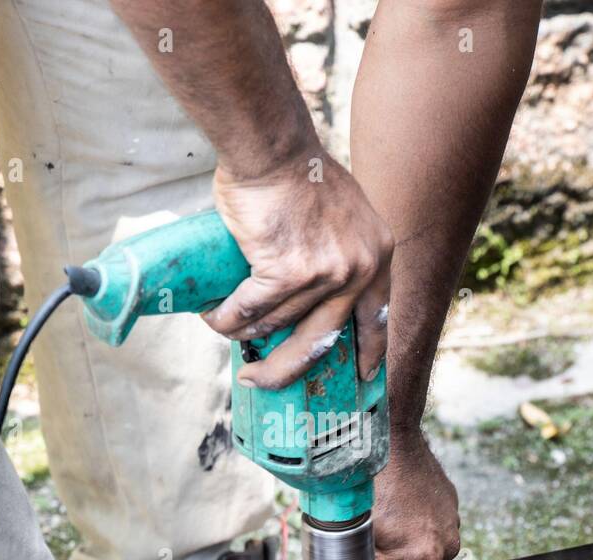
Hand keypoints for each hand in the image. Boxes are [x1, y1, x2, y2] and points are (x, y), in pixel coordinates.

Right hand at [203, 150, 392, 388]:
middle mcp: (359, 269)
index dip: (368, 352)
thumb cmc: (297, 172)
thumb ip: (338, 250)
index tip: (361, 376)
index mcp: (378, 254)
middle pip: (323, 341)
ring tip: (225, 328)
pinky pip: (251, 310)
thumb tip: (308, 293)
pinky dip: (228, 319)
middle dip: (287, 370)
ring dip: (246, 334)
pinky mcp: (287, 272)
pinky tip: (214, 318)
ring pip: (278, 325)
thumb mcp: (342, 213)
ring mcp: (325, 273)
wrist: (272, 147)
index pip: (378, 318)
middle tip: (261, 381)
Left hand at [284, 431, 460, 559]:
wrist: (385, 431)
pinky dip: (402, 534)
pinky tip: (387, 513)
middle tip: (355, 546)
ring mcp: (450, 527)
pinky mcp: (448, 511)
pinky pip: (422, 538)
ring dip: (387, 553)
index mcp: (422, 558)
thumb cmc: (362, 477)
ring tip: (372, 526)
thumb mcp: (338, 533)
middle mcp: (444, 547)